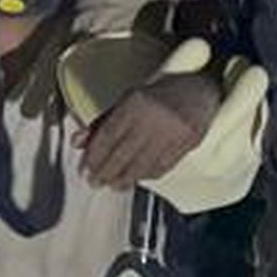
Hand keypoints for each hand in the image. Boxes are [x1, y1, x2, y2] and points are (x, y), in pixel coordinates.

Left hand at [79, 70, 224, 189]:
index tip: (84, 169)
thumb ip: (102, 122)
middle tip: (95, 182)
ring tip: (114, 185)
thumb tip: (77, 142)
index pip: (108, 136)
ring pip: (142, 165)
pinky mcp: (187, 143)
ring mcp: (172, 132)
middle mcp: (153, 118)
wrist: (200, 91)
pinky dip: (146, 176)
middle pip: (123, 154)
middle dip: (105, 172)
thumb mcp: (127, 100)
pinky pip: (162, 167)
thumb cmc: (160, 95)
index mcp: (135, 103)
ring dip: (124, 179)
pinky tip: (137, 178)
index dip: (94, 157)